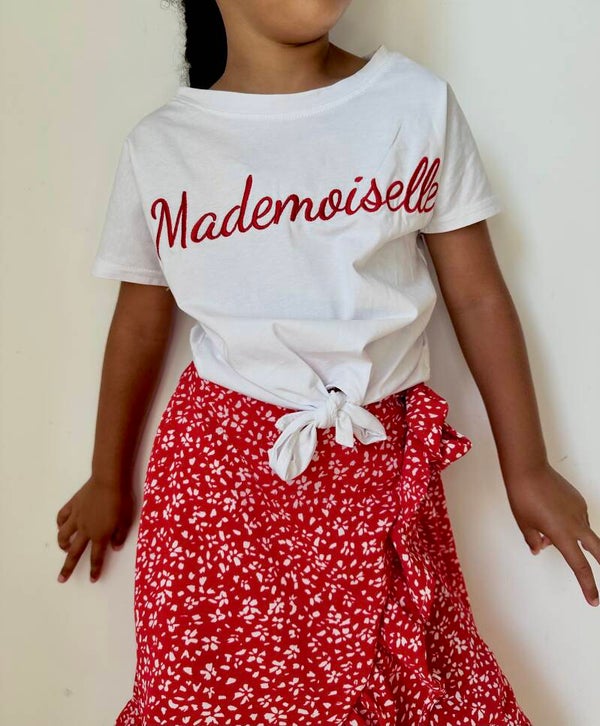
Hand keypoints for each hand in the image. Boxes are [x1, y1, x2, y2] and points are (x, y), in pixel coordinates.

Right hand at [56, 476, 135, 582]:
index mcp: (100, 535)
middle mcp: (85, 530)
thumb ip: (120, 536)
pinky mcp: (73, 505)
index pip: (96, 557)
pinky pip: (62, 517)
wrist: (108, 481)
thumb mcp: (127, 521)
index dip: (95, 569)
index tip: (93, 580)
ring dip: (62, 545)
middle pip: (75, 552)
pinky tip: (61, 526)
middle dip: (68, 568)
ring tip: (64, 549)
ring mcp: (77, 517)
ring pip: (63, 535)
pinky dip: (60, 524)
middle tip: (61, 579)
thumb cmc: (121, 500)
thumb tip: (115, 547)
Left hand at [505, 462, 599, 606]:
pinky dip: (568, 521)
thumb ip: (533, 540)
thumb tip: (539, 548)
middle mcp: (576, 524)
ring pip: (583, 530)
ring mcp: (580, 510)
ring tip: (542, 524)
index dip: (588, 585)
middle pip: (597, 550)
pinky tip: (550, 511)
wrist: (528, 470)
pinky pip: (577, 516)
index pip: (579, 566)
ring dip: (572, 536)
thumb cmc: (523, 498)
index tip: (594, 599)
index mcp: (563, 536)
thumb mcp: (524, 524)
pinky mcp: (578, 499)